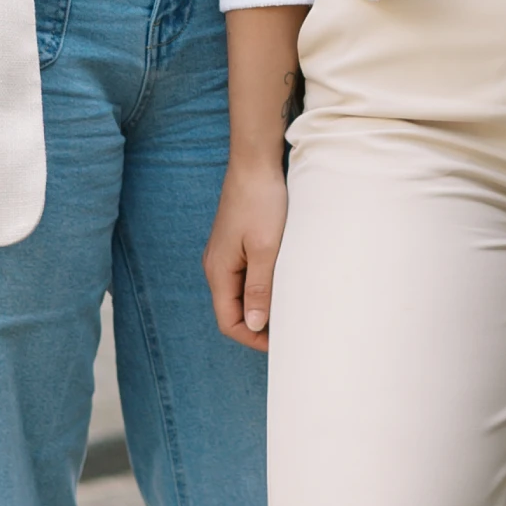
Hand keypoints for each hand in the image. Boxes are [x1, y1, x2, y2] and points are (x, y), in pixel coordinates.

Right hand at [203, 156, 287, 352]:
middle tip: (288, 329)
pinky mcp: (235, 242)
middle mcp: (216, 265)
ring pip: (240, 292)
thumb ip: (259, 289)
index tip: (281, 343)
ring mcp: (225, 253)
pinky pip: (245, 275)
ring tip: (288, 308)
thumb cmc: (261, 202)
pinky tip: (281, 282)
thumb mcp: (265, 248)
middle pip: (232, 310)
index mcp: (219, 271)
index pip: (229, 322)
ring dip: (261, 304)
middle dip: (258, 324)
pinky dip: (261, 285)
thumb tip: (255, 325)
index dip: (253, 337)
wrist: (255, 162)